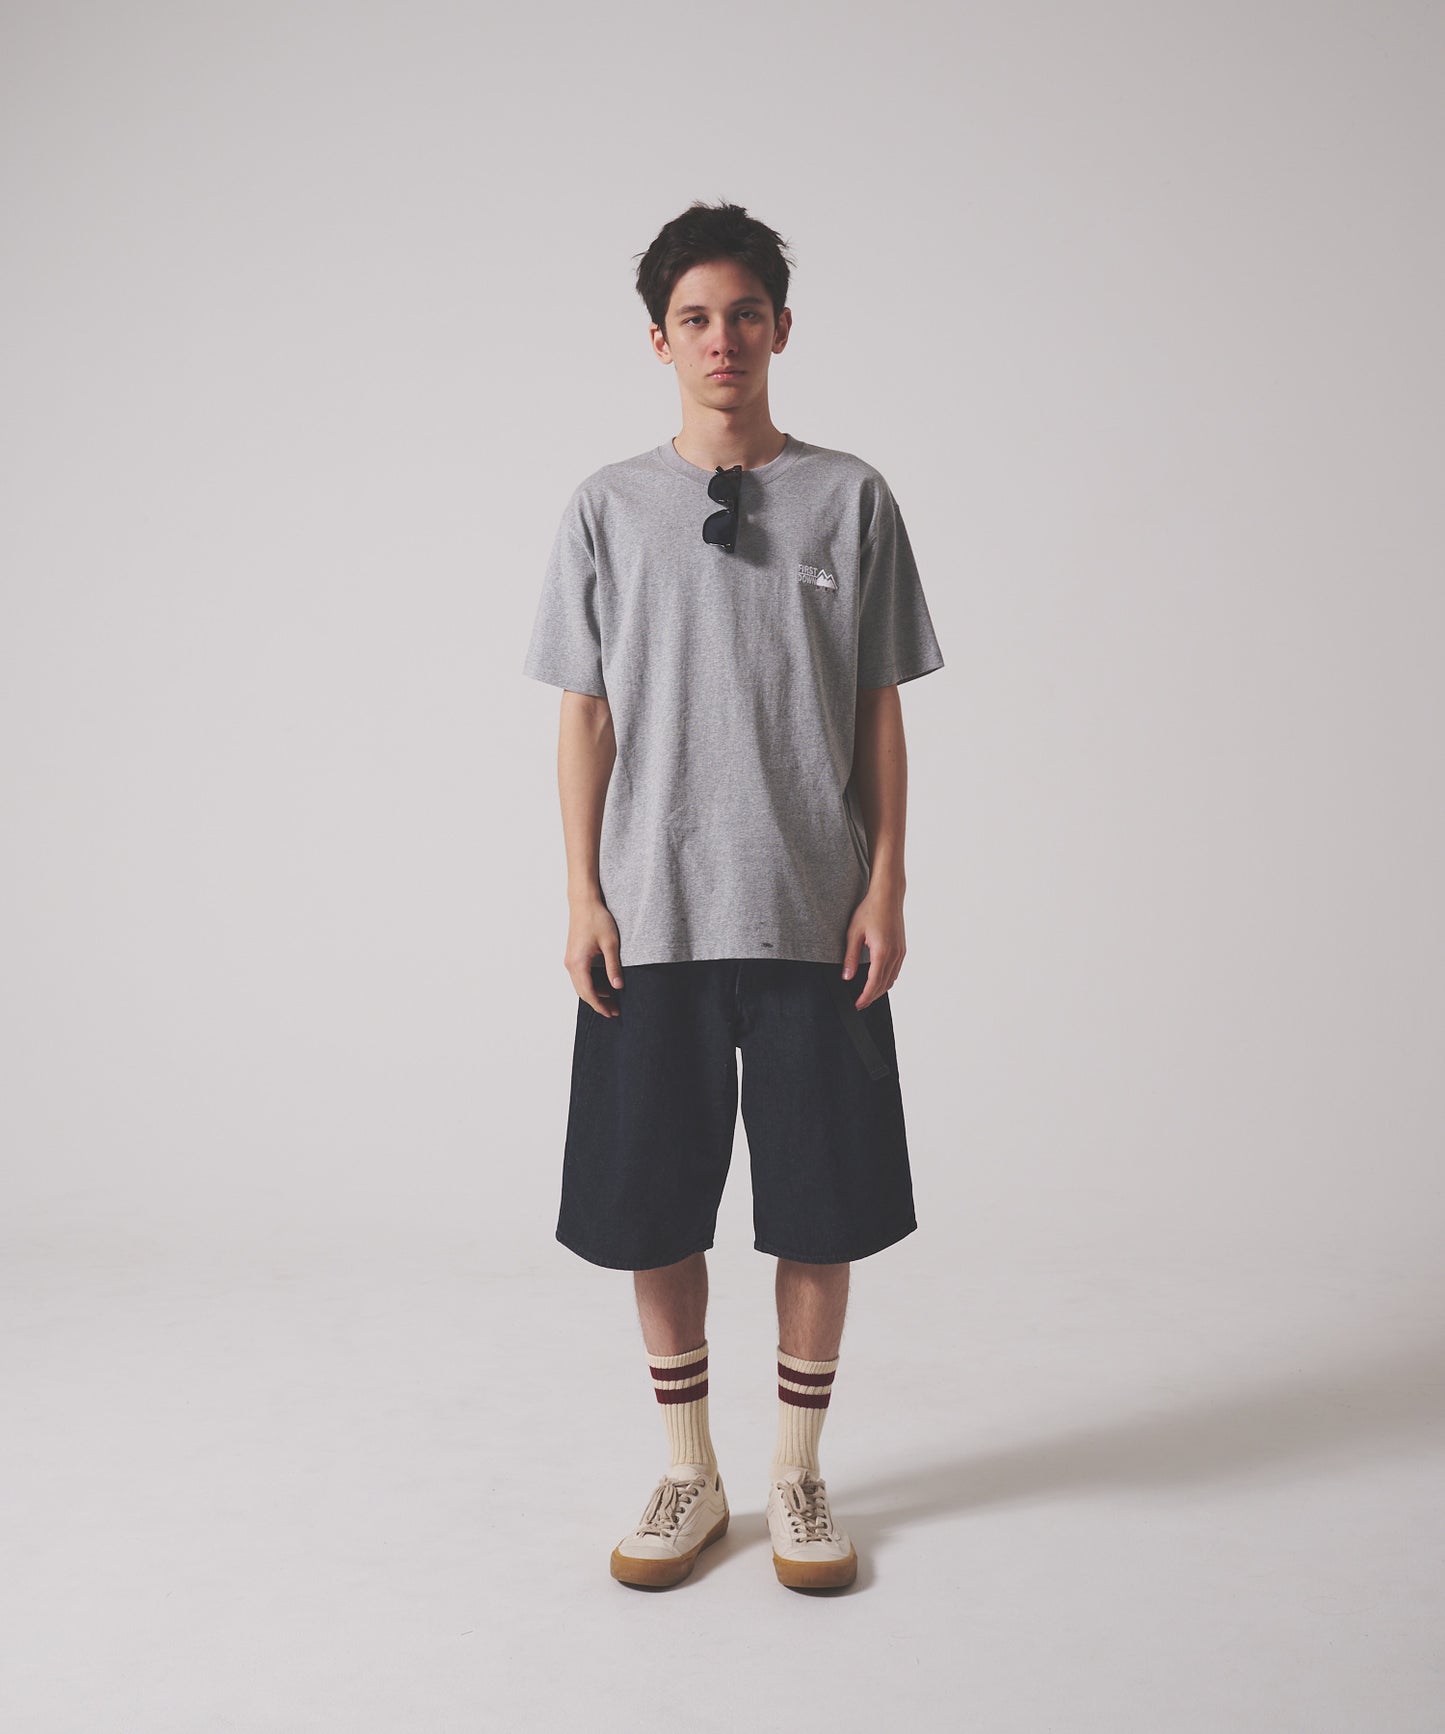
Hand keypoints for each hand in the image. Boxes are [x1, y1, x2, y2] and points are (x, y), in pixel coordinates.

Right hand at [566, 904, 623, 1017]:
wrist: (583, 902)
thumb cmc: (597, 919)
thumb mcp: (610, 944)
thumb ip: (613, 967)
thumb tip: (618, 987)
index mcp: (579, 963)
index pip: (589, 993)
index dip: (600, 1005)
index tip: (612, 1013)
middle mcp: (570, 964)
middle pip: (582, 992)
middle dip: (598, 1003)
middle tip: (614, 1011)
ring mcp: (569, 960)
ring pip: (580, 985)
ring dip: (594, 994)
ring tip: (611, 1000)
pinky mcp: (572, 955)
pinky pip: (579, 977)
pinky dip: (590, 985)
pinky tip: (604, 986)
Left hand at [842, 893, 904, 1009]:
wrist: (888, 896)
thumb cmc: (869, 910)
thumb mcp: (853, 933)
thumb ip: (850, 957)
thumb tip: (847, 977)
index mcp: (882, 952)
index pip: (874, 983)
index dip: (865, 997)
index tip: (857, 1005)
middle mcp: (895, 955)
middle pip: (884, 985)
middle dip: (871, 997)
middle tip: (859, 1004)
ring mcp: (900, 952)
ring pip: (891, 979)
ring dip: (879, 990)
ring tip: (866, 995)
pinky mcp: (902, 948)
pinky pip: (895, 971)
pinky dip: (887, 980)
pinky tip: (877, 981)